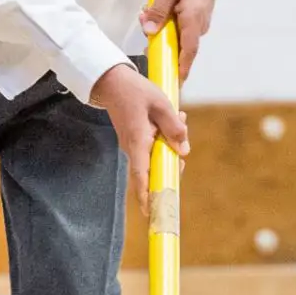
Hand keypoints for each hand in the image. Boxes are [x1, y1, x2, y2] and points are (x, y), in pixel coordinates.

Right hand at [92, 63, 187, 201]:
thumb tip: (185, 149)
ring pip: (156, 158)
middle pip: (154, 171)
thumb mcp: (160, 103)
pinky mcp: (136, 140)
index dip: (147, 195)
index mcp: (138, 142)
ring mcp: (133, 146)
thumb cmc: (134, 90)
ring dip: (171, 147)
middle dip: (173, 165)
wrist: (111, 81)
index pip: (142, 175)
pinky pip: (153, 148)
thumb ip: (173, 126)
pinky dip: (165, 140)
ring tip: (180, 120)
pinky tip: (175, 120)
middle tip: (183, 147)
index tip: (151, 213)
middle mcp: (133, 149)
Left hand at [138, 0, 239, 81]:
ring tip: (146, 17)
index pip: (188, 51)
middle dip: (161, 49)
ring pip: (178, 39)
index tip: (173, 84)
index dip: (180, 69)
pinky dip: (168, 28)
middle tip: (146, 46)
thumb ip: (158, 9)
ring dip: (162, 35)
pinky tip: (156, 15)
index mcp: (193, 19)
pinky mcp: (196, 20)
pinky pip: (180, 31)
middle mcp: (199, 26)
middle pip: (179, 48)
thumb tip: (149, 31)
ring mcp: (199, 24)